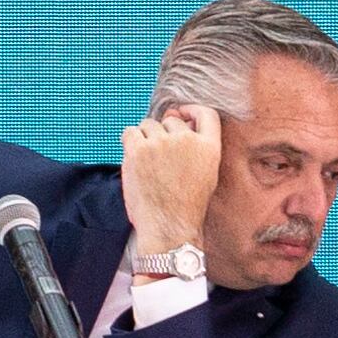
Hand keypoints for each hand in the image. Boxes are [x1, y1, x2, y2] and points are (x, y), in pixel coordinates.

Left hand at [120, 105, 221, 254]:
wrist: (169, 228)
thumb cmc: (185, 206)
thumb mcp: (206, 174)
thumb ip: (197, 145)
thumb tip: (177, 116)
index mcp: (209, 148)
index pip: (205, 114)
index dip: (191, 110)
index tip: (180, 114)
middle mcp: (186, 140)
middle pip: (170, 120)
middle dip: (163, 134)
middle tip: (159, 159)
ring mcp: (162, 144)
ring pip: (148, 125)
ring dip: (145, 139)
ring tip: (148, 164)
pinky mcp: (138, 150)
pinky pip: (129, 132)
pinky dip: (129, 142)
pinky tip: (135, 161)